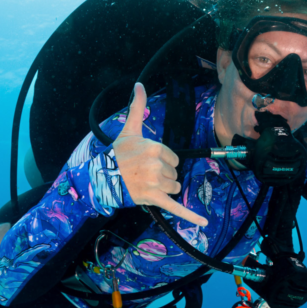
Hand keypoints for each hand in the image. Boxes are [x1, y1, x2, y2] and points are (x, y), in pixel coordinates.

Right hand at [114, 83, 208, 226]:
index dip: (163, 162)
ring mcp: (156, 183)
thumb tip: (140, 83)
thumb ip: (137, 106)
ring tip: (145, 185)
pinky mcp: (154, 199)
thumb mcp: (130, 128)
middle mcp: (157, 165)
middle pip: (174, 174)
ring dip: (164, 189)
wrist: (102, 177)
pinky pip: (176, 208)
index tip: (147, 162)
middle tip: (143, 174)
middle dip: (162, 175)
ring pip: (173, 188)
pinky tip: (203, 223)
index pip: (174, 158)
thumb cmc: (117, 154)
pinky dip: (191, 217)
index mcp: (156, 148)